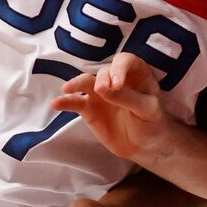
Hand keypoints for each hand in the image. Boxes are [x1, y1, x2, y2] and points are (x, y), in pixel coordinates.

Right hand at [50, 52, 171, 162]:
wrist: (143, 145)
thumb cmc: (151, 122)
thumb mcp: (147, 111)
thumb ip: (128, 98)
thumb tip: (103, 89)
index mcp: (136, 73)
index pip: (125, 61)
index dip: (119, 68)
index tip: (116, 84)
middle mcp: (115, 78)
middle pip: (103, 71)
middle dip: (101, 78)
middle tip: (101, 90)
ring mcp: (99, 93)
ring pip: (85, 82)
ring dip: (76, 83)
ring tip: (67, 88)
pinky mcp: (88, 108)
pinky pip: (74, 102)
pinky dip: (64, 102)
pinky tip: (56, 103)